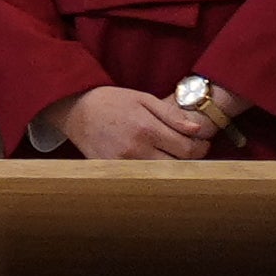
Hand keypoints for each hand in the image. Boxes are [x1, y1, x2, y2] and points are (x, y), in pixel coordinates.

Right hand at [62, 82, 231, 161]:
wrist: (74, 111)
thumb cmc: (110, 102)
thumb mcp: (142, 98)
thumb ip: (171, 114)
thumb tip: (196, 130)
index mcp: (146, 128)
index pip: (188, 149)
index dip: (200, 147)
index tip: (201, 143)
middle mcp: (136, 149)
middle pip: (179, 165)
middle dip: (189, 158)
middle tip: (188, 149)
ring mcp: (124, 163)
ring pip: (163, 174)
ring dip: (172, 166)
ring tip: (171, 154)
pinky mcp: (114, 170)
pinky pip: (144, 177)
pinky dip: (153, 171)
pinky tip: (152, 160)